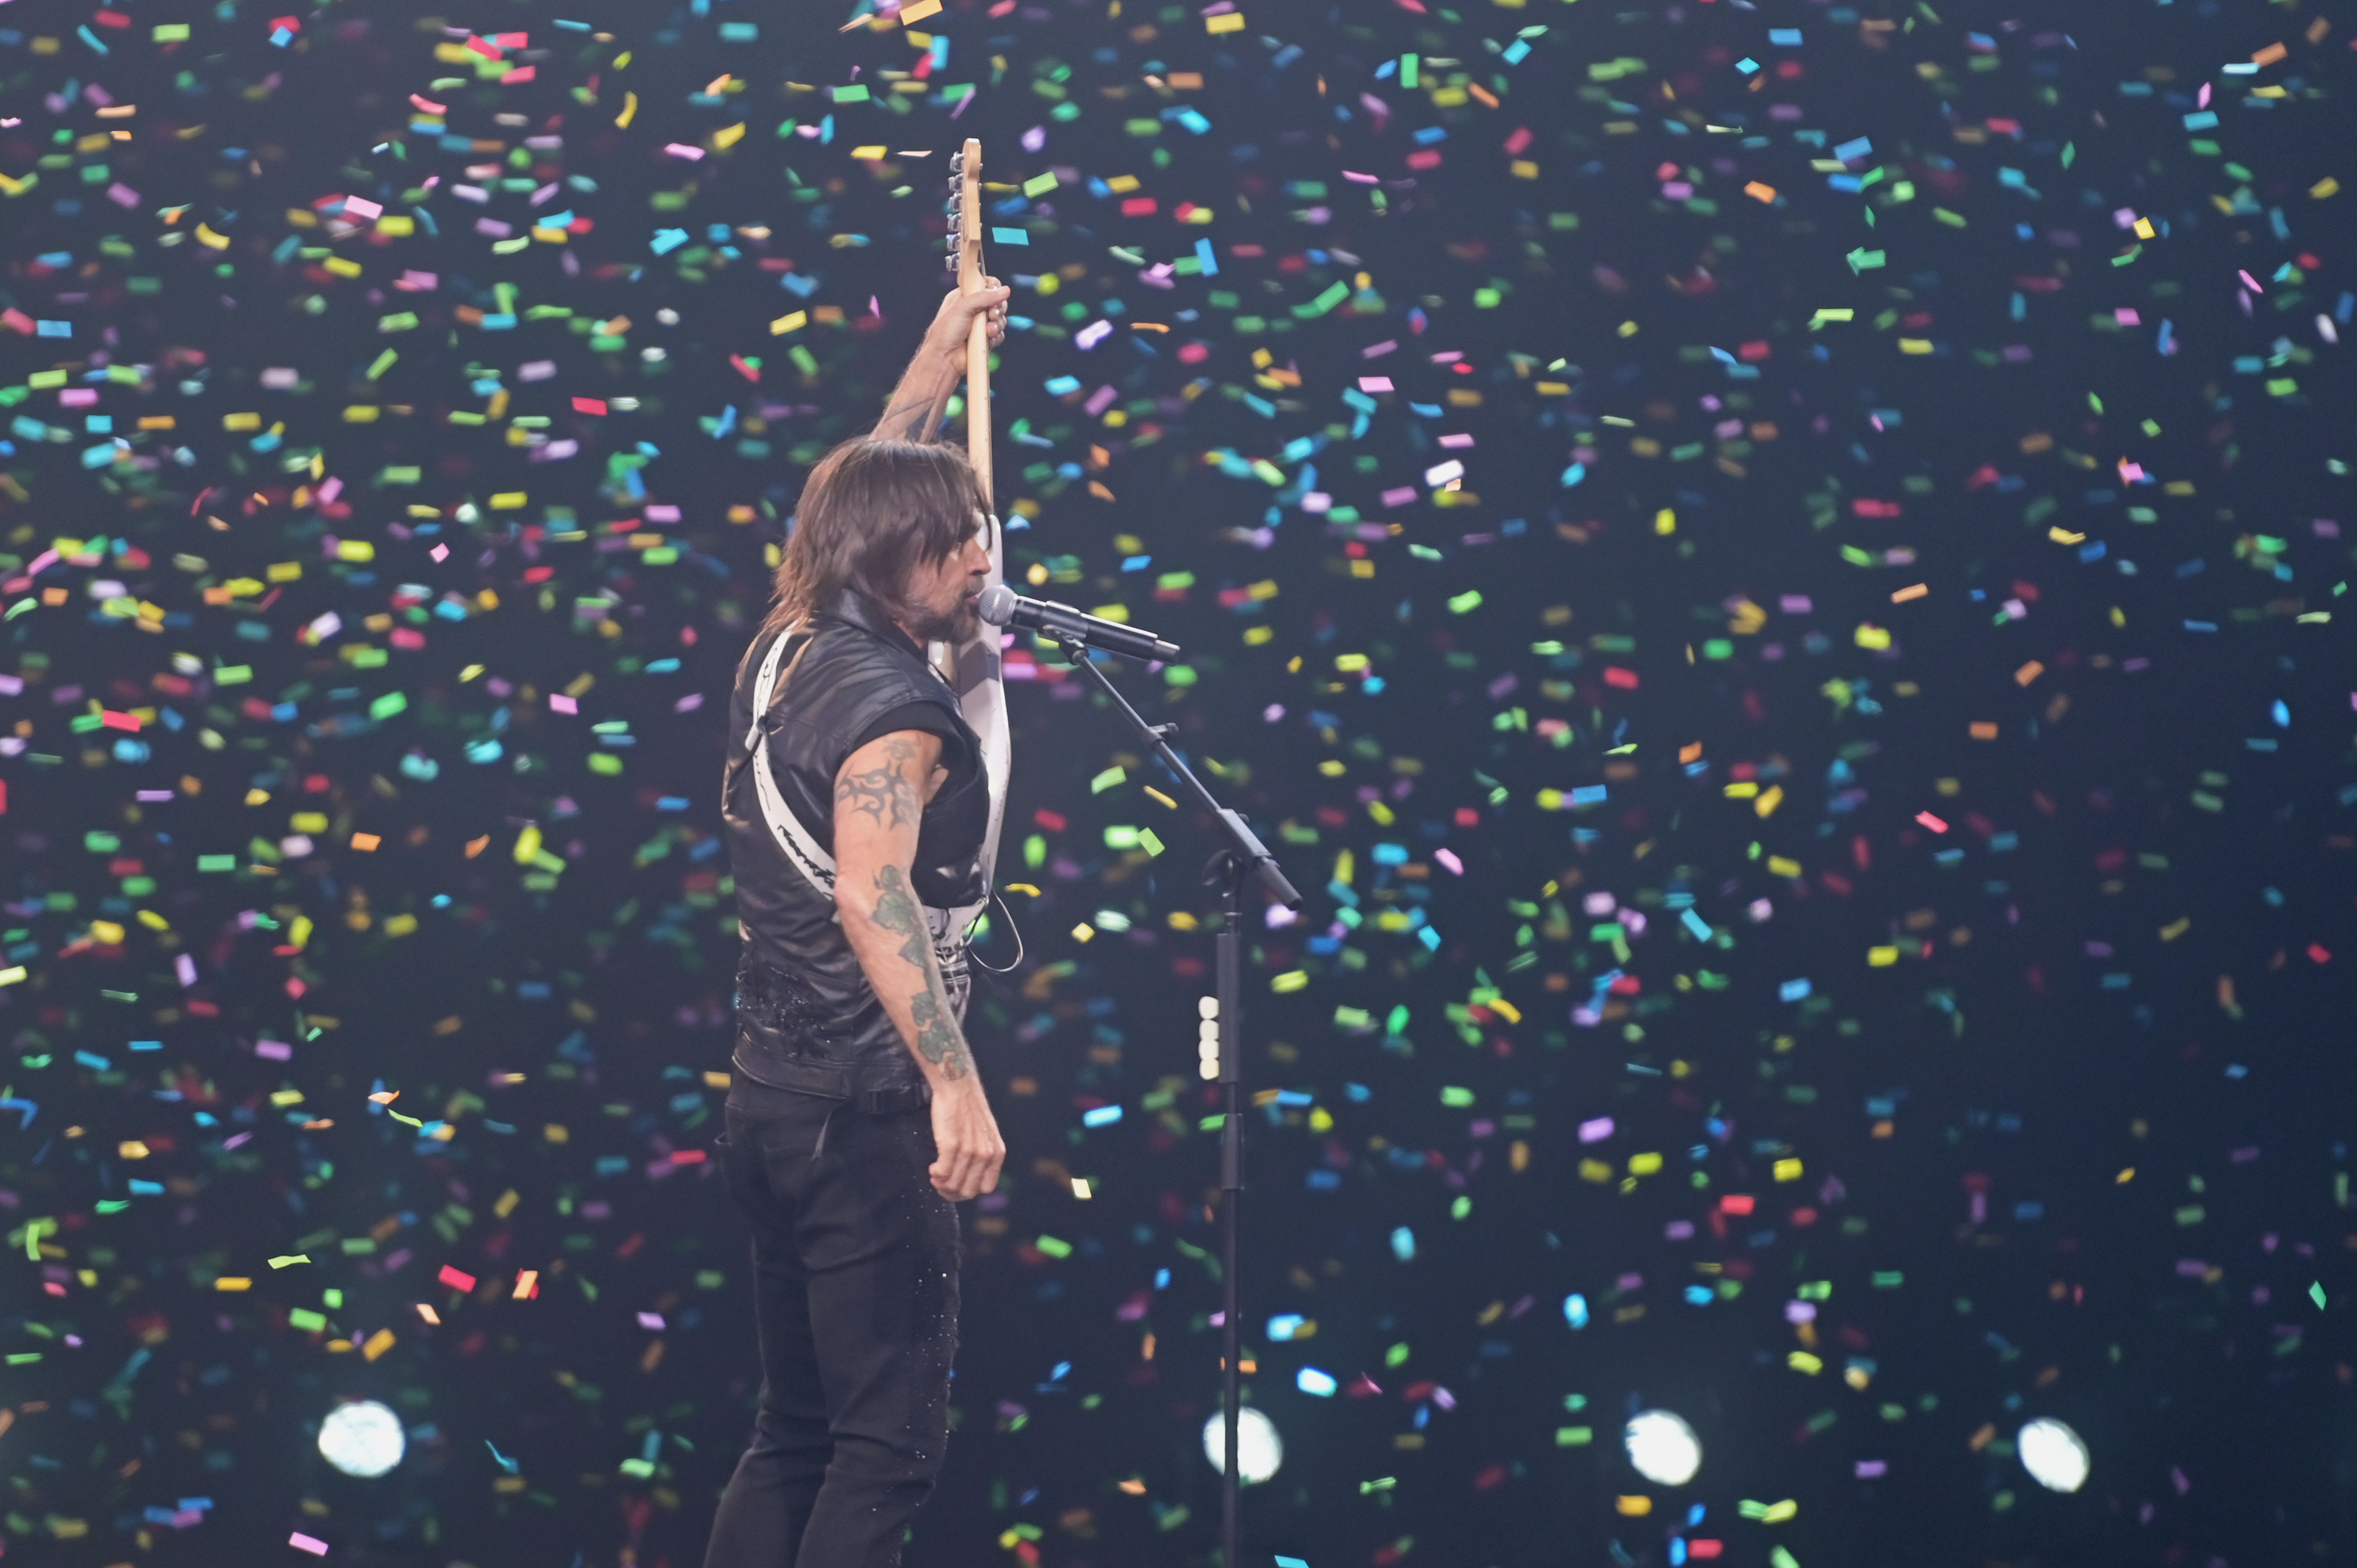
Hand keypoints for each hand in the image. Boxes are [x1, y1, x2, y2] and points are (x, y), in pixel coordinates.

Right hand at [926, 1079, 1004, 1201]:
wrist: (958, 1086)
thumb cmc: (969, 1109)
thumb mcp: (986, 1134)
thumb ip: (983, 1155)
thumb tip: (970, 1178)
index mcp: (997, 1153)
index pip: (986, 1188)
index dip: (969, 1191)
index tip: (957, 1186)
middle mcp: (986, 1154)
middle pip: (969, 1191)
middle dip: (953, 1193)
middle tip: (942, 1184)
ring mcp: (969, 1150)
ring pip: (954, 1184)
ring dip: (942, 1184)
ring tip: (936, 1174)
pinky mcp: (951, 1145)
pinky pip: (942, 1172)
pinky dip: (936, 1174)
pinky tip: (933, 1167)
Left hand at [929, 277, 1010, 362]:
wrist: (945, 358)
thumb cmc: (945, 333)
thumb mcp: (962, 307)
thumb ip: (984, 297)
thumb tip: (1004, 290)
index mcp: (964, 297)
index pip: (984, 285)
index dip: (993, 286)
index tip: (995, 289)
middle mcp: (973, 310)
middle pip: (996, 301)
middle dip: (998, 307)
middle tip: (992, 313)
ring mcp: (980, 325)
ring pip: (1000, 318)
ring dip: (997, 323)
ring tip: (988, 329)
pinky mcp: (986, 339)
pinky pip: (999, 334)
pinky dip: (996, 336)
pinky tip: (987, 338)